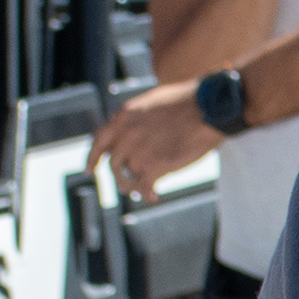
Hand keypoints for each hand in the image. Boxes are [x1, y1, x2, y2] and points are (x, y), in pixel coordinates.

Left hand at [92, 79, 219, 201]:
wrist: (208, 107)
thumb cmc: (189, 101)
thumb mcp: (153, 102)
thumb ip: (139, 118)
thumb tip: (138, 131)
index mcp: (124, 116)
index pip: (99, 141)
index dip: (92, 158)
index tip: (90, 170)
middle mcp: (126, 135)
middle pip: (113, 164)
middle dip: (118, 177)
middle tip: (123, 186)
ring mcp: (139, 151)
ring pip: (129, 176)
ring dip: (136, 186)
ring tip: (144, 192)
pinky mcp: (156, 166)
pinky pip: (144, 187)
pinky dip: (147, 194)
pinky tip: (154, 197)